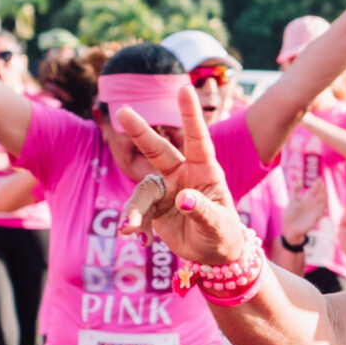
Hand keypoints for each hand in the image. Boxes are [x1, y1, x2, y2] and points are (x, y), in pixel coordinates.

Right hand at [115, 87, 247, 264]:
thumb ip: (202, 210)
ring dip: (134, 209)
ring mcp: (166, 190)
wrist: (212, 255)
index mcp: (205, 171)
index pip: (198, 139)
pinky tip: (141, 241)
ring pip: (143, 191)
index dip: (191, 114)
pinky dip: (136, 225)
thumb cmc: (223, 234)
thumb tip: (182, 198)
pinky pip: (138, 212)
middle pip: (158, 150)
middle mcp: (182, 175)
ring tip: (128, 228)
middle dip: (140, 131)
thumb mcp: (218, 224)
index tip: (185, 89)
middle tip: (122, 111)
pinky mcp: (154, 208)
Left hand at [284, 170, 332, 239]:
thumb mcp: (292, 200)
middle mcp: (312, 204)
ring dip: (325, 198)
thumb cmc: (290, 215)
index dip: (317, 184)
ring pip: (324, 203)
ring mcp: (315, 211)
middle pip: (321, 195)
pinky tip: (324, 206)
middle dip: (323, 190)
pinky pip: (322, 213)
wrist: (290, 229)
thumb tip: (300, 178)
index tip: (319, 179)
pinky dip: (324, 209)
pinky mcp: (316, 218)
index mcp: (306, 199)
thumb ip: (295, 190)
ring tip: (324, 193)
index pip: (314, 190)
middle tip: (323, 185)